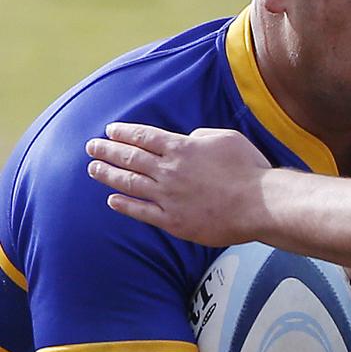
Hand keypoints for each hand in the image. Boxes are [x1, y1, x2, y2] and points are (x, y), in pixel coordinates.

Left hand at [86, 123, 269, 246]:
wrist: (258, 204)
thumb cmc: (249, 169)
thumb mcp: (228, 138)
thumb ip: (202, 135)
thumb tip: (188, 139)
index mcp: (182, 148)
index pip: (145, 137)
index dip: (125, 132)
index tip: (110, 131)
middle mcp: (169, 171)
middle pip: (131, 158)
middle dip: (108, 150)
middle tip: (92, 146)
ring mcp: (168, 197)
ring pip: (129, 183)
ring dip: (109, 174)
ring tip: (94, 168)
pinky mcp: (173, 220)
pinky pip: (141, 212)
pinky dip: (124, 205)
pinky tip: (112, 200)